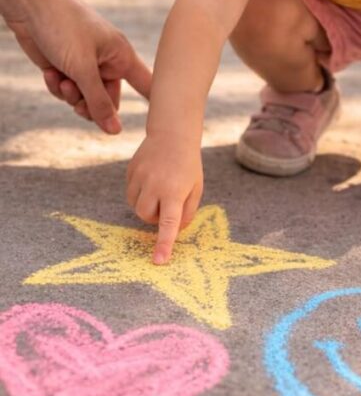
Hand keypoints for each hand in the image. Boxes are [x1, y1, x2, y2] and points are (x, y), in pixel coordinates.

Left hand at [6, 0, 150, 132]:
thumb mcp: (82, 69)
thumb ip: (98, 102)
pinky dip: (57, 85)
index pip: (147, 85)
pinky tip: (50, 72)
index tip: (162, 124)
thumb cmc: (63, 27)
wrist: (30, 6)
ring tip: (62, 80)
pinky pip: (67, 90)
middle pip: (108, 101)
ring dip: (71, 95)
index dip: (155, 104)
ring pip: (85, 98)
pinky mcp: (65, 67)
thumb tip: (114, 131)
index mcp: (122, 56)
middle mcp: (107, 62)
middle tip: (78, 103)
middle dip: (91, 105)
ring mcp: (86, 65)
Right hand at [127, 133, 203, 263]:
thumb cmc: (188, 165)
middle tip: (168, 202)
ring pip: (136, 206)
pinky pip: (131, 193)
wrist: (173, 134)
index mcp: (175, 191)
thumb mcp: (196, 188)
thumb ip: (187, 212)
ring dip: (147, 205)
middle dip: (155, 217)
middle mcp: (155, 185)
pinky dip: (140, 193)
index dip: (164, 244)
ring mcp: (140, 177)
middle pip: (146, 217)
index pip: (168, 223)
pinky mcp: (131, 171)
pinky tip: (151, 179)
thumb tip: (174, 230)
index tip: (159, 261)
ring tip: (160, 188)